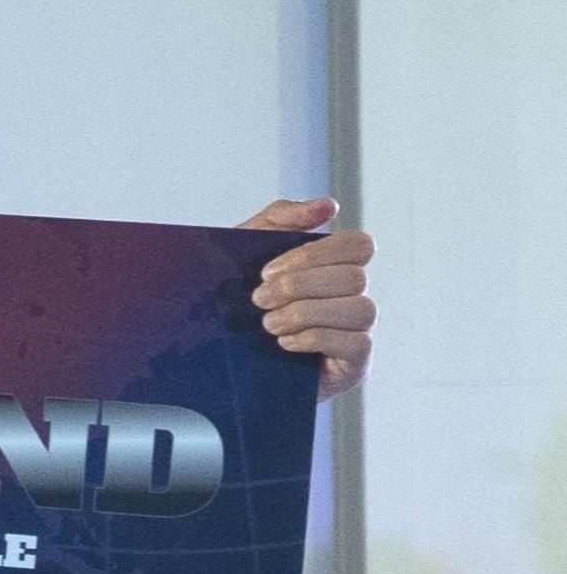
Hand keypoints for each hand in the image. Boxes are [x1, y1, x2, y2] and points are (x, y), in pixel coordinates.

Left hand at [242, 199, 373, 401]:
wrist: (214, 367)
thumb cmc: (234, 306)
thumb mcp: (245, 253)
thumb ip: (281, 218)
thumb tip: (328, 206)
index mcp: (335, 268)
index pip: (358, 245)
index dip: (314, 255)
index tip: (267, 271)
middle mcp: (353, 297)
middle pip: (355, 276)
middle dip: (301, 286)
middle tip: (258, 299)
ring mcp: (357, 331)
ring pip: (360, 308)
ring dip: (307, 313)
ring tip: (268, 325)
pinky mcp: (354, 363)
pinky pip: (356, 343)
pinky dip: (316, 338)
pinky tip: (284, 343)